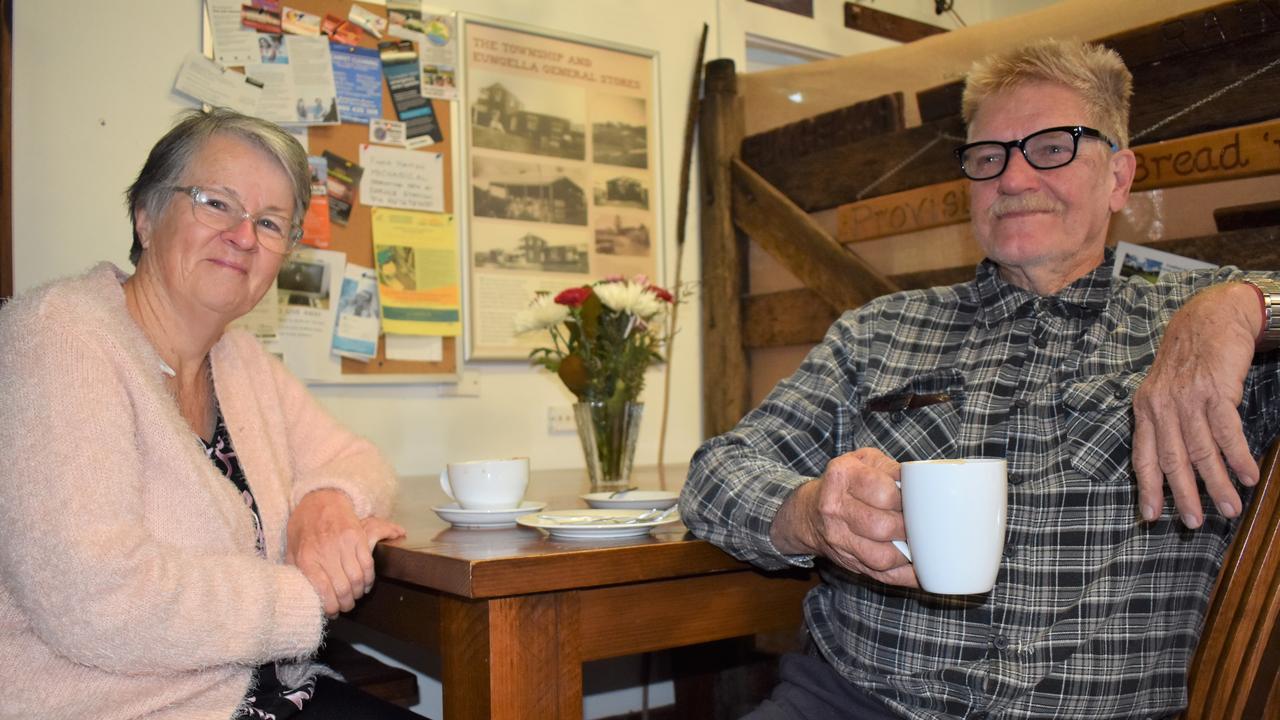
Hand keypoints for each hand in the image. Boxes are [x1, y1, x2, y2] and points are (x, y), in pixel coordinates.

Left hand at [286, 489, 403, 616]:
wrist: (321, 498)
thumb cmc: (304, 526)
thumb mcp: (292, 548)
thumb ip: (295, 570)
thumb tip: (299, 593)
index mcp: (306, 558)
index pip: (323, 592)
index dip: (331, 607)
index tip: (333, 612)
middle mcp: (326, 552)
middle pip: (343, 588)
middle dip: (347, 603)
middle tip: (346, 606)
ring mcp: (344, 544)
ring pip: (357, 579)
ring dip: (359, 593)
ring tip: (356, 596)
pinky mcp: (358, 537)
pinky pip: (368, 565)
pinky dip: (369, 579)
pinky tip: (365, 583)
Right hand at [770, 448, 916, 586]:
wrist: (810, 512)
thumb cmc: (845, 483)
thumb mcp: (864, 462)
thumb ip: (891, 468)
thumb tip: (921, 485)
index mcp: (841, 476)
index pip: (885, 493)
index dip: (907, 499)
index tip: (915, 500)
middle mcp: (835, 508)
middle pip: (883, 527)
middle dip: (908, 527)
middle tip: (920, 523)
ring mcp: (838, 539)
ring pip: (882, 558)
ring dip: (908, 554)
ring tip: (917, 542)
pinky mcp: (848, 562)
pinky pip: (883, 576)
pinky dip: (907, 575)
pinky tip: (920, 567)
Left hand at [1132, 282, 1260, 528]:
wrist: (1212, 316)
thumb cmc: (1190, 358)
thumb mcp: (1163, 388)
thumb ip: (1164, 421)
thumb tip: (1172, 462)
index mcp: (1145, 409)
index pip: (1143, 456)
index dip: (1148, 488)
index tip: (1151, 516)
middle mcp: (1161, 406)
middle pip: (1171, 459)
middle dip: (1184, 494)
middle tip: (1195, 522)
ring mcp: (1188, 398)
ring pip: (1201, 451)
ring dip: (1217, 483)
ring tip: (1231, 508)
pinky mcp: (1215, 391)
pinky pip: (1227, 432)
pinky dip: (1238, 457)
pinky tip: (1247, 476)